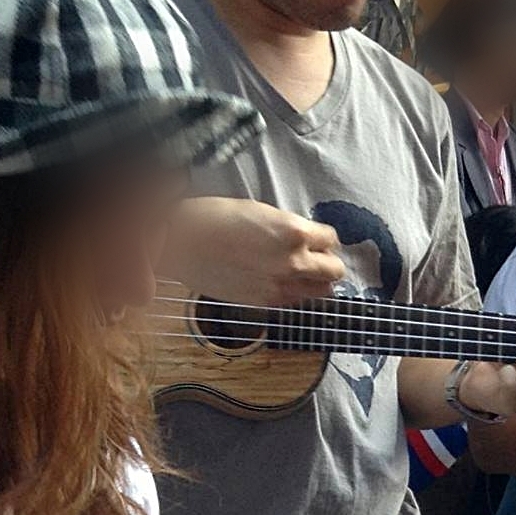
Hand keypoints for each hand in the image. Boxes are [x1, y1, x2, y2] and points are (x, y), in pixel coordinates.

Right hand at [167, 197, 345, 305]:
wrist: (180, 241)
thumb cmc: (215, 218)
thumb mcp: (262, 212)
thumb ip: (289, 229)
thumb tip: (303, 239)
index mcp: (294, 232)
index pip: (331, 239)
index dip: (322, 238)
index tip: (315, 238)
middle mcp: (293, 261)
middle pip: (335, 270)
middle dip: (327, 262)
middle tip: (314, 258)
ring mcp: (279, 285)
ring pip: (321, 292)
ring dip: (316, 282)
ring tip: (299, 273)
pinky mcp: (263, 302)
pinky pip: (294, 301)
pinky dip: (293, 293)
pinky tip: (277, 282)